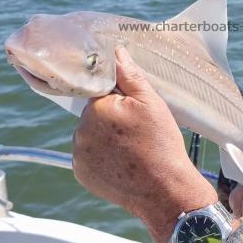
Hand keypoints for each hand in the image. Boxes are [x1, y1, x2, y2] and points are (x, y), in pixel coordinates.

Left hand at [72, 46, 217, 242]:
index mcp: (96, 109)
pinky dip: (101, 158)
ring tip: (131, 150)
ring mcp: (78, 155)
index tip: (132, 113)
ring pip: (89, 135)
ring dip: (104, 138)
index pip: (100, 93)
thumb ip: (130, 76)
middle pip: (93, 115)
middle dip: (110, 119)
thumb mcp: (152, 103)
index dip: (118, 100)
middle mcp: (81, 131)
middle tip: (136, 133)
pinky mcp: (80, 174)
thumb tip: (115, 51)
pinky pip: (87, 157)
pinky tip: (122, 163)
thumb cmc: (161, 144)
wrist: (164, 191)